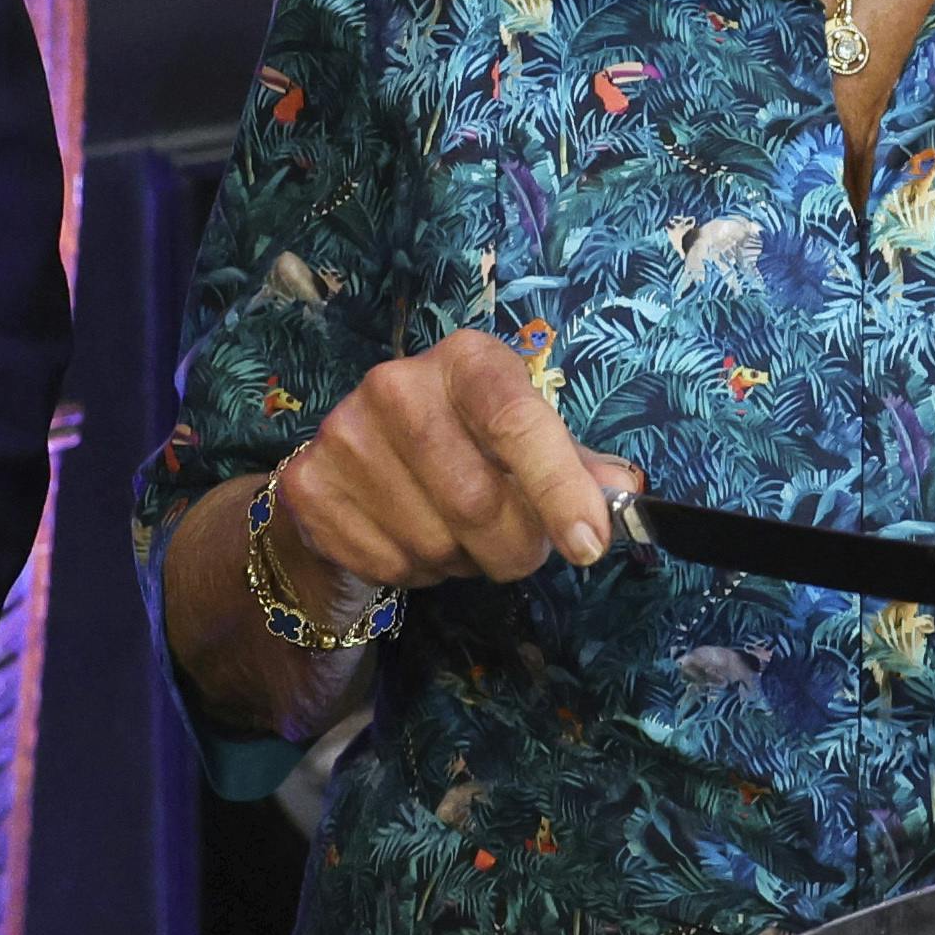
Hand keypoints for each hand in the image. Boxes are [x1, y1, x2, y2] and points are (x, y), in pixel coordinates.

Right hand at [276, 329, 637, 592]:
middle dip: (516, 548)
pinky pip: (388, 565)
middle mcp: (397, 384)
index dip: (559, 488)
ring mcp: (345, 435)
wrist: (353, 468)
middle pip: (478, 501)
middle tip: (518, 550)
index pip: (518, 421)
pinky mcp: (310, 487)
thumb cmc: (461, 448)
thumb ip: (576, 466)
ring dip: (463, 562)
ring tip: (457, 536)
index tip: (590, 544)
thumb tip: (624, 492)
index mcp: (467, 361)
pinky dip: (416, 574)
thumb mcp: (523, 441)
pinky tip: (411, 540)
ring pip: (434, 544)